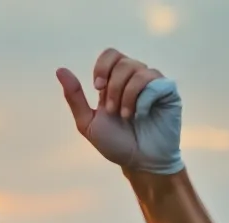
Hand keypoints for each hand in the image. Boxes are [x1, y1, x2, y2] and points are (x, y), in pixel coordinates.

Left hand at [57, 49, 182, 174]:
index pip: (110, 54)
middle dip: (112, 88)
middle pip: (122, 62)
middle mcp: (135, 78)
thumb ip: (74, 97)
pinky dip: (143, 99)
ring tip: (126, 116)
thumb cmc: (114, 144)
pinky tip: (142, 114)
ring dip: (126, 96)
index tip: (97, 89)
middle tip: (112, 110)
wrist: (138, 162)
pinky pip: (155, 82)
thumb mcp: (87, 122)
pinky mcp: (168, 91)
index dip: (102, 67)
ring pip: (137, 70)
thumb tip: (60, 70)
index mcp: (115, 82)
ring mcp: (153, 84)